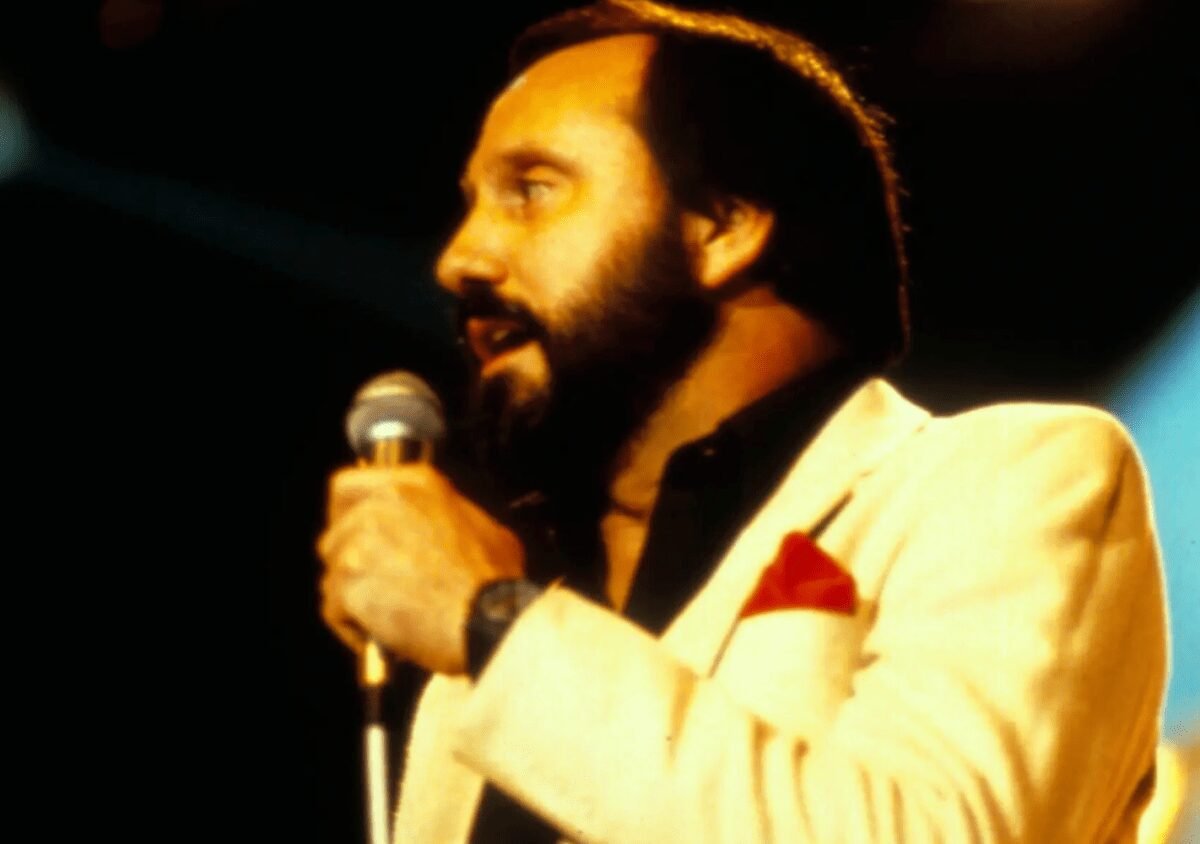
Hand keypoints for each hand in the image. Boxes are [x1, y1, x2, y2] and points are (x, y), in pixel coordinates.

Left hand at [316, 463, 524, 674]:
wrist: (487, 620)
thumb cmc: (493, 581)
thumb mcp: (484, 528)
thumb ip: (448, 518)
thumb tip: (440, 529)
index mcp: (414, 485)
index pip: (347, 486)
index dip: (346, 514)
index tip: (355, 535)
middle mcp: (381, 505)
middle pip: (335, 534)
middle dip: (349, 562)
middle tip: (375, 586)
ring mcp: (359, 544)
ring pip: (332, 574)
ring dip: (351, 596)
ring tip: (382, 618)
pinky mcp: (348, 583)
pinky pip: (333, 609)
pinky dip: (351, 626)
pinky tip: (378, 636)